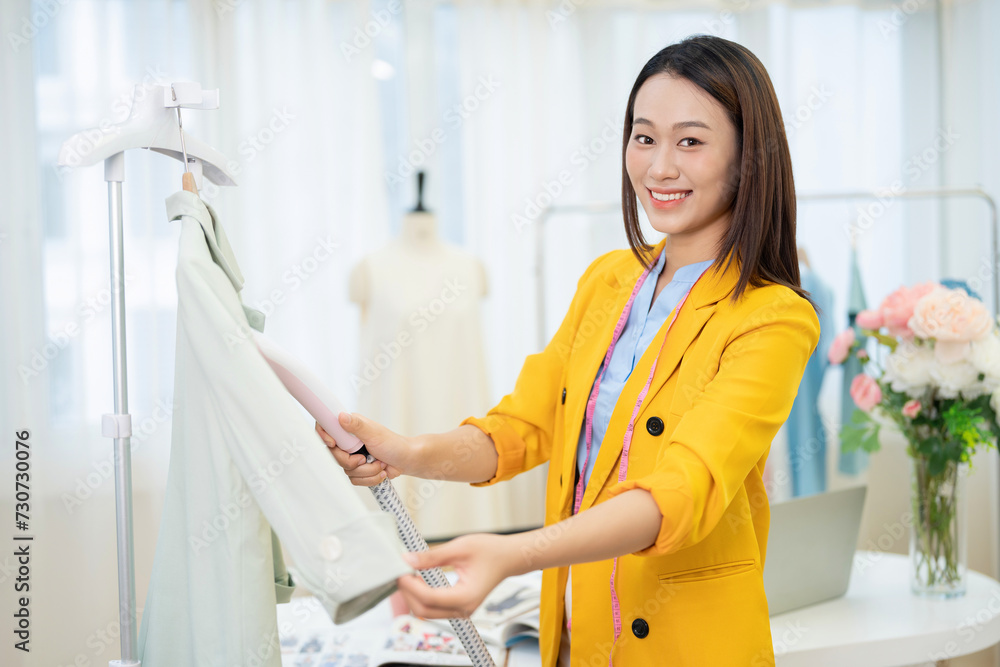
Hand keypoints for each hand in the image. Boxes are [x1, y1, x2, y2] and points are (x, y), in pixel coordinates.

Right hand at [315, 412, 410, 485]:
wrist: (406, 460)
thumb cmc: (394, 444)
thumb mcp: (374, 433)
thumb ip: (356, 425)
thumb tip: (341, 416)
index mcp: (350, 427)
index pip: (327, 427)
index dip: (324, 436)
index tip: (333, 443)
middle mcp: (349, 441)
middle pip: (335, 455)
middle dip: (353, 461)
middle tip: (365, 458)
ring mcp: (353, 456)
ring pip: (346, 470)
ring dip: (366, 471)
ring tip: (379, 463)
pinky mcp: (358, 469)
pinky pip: (354, 480)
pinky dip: (369, 478)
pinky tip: (379, 471)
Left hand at [395, 534, 522, 618]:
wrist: (508, 557)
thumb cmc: (490, 551)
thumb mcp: (460, 547)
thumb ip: (432, 556)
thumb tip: (407, 560)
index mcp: (466, 596)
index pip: (428, 598)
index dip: (410, 585)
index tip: (399, 570)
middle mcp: (463, 609)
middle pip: (424, 610)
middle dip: (408, 593)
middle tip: (400, 572)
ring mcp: (461, 610)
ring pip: (427, 611)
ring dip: (414, 595)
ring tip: (408, 573)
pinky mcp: (458, 606)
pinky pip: (434, 607)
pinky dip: (422, 595)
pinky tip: (419, 578)